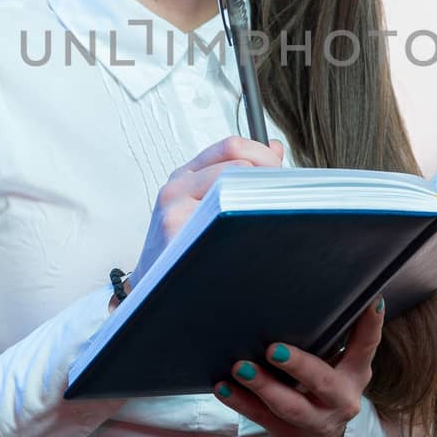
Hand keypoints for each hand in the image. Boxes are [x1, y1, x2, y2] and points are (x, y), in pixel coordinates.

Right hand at [113, 136, 284, 311]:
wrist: (153, 289)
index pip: (232, 146)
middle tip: (283, 195)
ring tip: (270, 218)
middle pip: (237, 160)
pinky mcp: (177, 231)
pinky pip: (224, 216)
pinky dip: (244, 220)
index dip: (264, 156)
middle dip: (267, 174)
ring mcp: (175, 209)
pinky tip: (253, 235)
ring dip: (259, 198)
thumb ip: (239, 174)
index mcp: (186, 176)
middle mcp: (177, 187)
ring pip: (234, 186)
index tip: (282, 175)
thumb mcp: (207, 205)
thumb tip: (275, 148)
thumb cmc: (183, 249)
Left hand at [213, 294, 385, 436]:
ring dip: (263, 386)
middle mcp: (340, 400)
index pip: (366, 347)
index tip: (370, 301)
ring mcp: (314, 420)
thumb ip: (333, 338)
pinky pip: (261, 416)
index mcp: (355, 375)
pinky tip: (223, 387)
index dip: (371, 325)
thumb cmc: (323, 387)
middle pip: (322, 383)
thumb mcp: (339, 366)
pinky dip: (241, 401)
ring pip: (289, 406)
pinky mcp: (287, 432)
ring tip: (241, 367)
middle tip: (273, 349)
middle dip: (299, 366)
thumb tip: (312, 289)